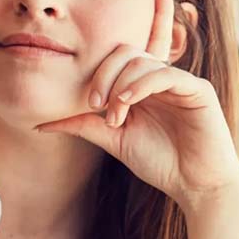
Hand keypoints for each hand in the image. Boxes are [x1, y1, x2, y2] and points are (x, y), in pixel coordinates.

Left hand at [35, 0, 238, 212]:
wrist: (195, 186)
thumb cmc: (160, 162)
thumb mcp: (113, 139)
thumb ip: (83, 124)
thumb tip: (40, 123)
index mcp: (143, 85)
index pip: (121, 55)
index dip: (99, 69)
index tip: (89, 103)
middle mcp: (161, 78)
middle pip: (125, 52)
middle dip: (103, 75)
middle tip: (95, 106)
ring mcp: (180, 81)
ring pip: (142, 61)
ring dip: (120, 86)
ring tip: (115, 117)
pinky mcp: (198, 90)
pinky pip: (165, 74)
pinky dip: (141, 85)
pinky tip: (128, 103)